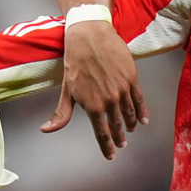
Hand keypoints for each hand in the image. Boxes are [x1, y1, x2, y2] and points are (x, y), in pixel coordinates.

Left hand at [43, 18, 147, 159]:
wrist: (90, 34)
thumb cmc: (74, 59)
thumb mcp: (66, 89)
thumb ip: (61, 113)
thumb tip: (46, 130)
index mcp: (91, 105)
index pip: (101, 133)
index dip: (107, 147)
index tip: (111, 155)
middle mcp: (108, 100)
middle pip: (117, 126)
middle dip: (119, 138)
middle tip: (121, 144)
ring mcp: (122, 90)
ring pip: (129, 114)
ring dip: (130, 125)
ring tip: (130, 130)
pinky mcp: (132, 78)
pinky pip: (139, 100)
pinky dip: (143, 112)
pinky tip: (144, 120)